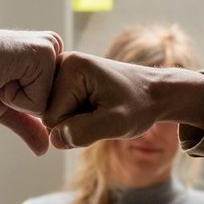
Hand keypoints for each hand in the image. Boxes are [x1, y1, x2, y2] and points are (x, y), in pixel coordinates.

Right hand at [0, 30, 61, 153]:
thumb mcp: (4, 106)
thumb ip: (28, 124)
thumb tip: (44, 149)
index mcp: (46, 56)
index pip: (55, 102)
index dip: (25, 105)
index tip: (2, 82)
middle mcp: (53, 47)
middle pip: (57, 104)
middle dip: (25, 104)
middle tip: (0, 80)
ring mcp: (50, 49)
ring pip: (50, 105)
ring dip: (19, 101)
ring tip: (0, 77)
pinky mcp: (43, 54)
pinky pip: (40, 103)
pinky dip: (15, 98)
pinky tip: (0, 75)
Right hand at [42, 52, 203, 149]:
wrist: (155, 92)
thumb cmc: (139, 105)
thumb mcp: (116, 123)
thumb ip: (83, 132)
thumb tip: (54, 140)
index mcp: (71, 67)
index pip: (51, 117)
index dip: (75, 127)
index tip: (102, 115)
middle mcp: (62, 63)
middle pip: (49, 115)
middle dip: (74, 123)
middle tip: (102, 114)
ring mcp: (63, 70)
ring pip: (54, 115)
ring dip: (76, 121)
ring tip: (101, 109)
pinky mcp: (66, 79)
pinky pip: (60, 110)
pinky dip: (77, 116)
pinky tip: (95, 107)